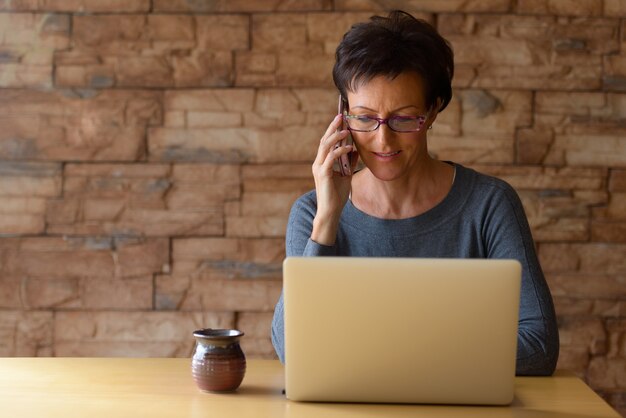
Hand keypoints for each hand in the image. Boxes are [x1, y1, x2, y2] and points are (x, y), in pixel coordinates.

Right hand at [310, 114, 356, 245]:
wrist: (331, 211)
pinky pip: (331, 159)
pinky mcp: (323, 174)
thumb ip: (349, 162)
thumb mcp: (346, 175)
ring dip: (336, 137)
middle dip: (333, 127)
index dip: (333, 130)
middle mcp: (318, 163)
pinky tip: (349, 148)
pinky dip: (340, 151)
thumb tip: (356, 150)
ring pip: (325, 147)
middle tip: (341, 115)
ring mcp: (319, 168)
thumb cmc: (337, 196)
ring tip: (347, 130)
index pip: (327, 142)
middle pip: (324, 140)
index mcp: (322, 163)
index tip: (341, 119)